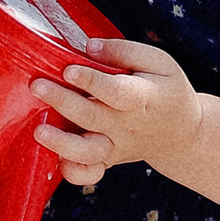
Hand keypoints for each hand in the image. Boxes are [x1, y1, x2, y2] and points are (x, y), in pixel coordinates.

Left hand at [32, 36, 206, 189]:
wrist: (182, 134)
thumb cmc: (165, 91)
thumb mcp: (158, 63)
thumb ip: (125, 52)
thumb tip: (89, 47)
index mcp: (143, 97)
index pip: (115, 91)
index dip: (91, 80)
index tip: (69, 69)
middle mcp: (126, 125)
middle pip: (91, 117)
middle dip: (62, 101)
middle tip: (37, 86)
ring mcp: (115, 146)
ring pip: (87, 152)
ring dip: (61, 143)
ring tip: (39, 130)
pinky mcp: (106, 160)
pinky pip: (88, 174)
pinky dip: (73, 172)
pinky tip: (56, 158)